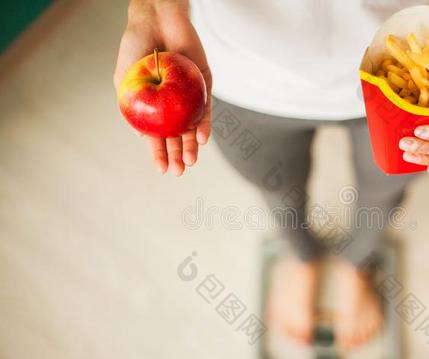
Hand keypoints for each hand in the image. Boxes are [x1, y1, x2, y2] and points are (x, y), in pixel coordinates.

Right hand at [113, 0, 212, 175]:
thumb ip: (130, 104)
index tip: (161, 170)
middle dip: (177, 155)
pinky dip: (204, 124)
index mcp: (152, 107)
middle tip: (178, 172)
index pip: (156, 136)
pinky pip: (206, 109)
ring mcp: (189, 97)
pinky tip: (202, 139)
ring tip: (190, 161)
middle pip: (177, 136)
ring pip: (192, 127)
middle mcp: (172, 105)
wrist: (156, 19)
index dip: (158, 154)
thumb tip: (139, 135)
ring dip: (192, 145)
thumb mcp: (126, 79)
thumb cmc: (136, 47)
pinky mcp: (204, 86)